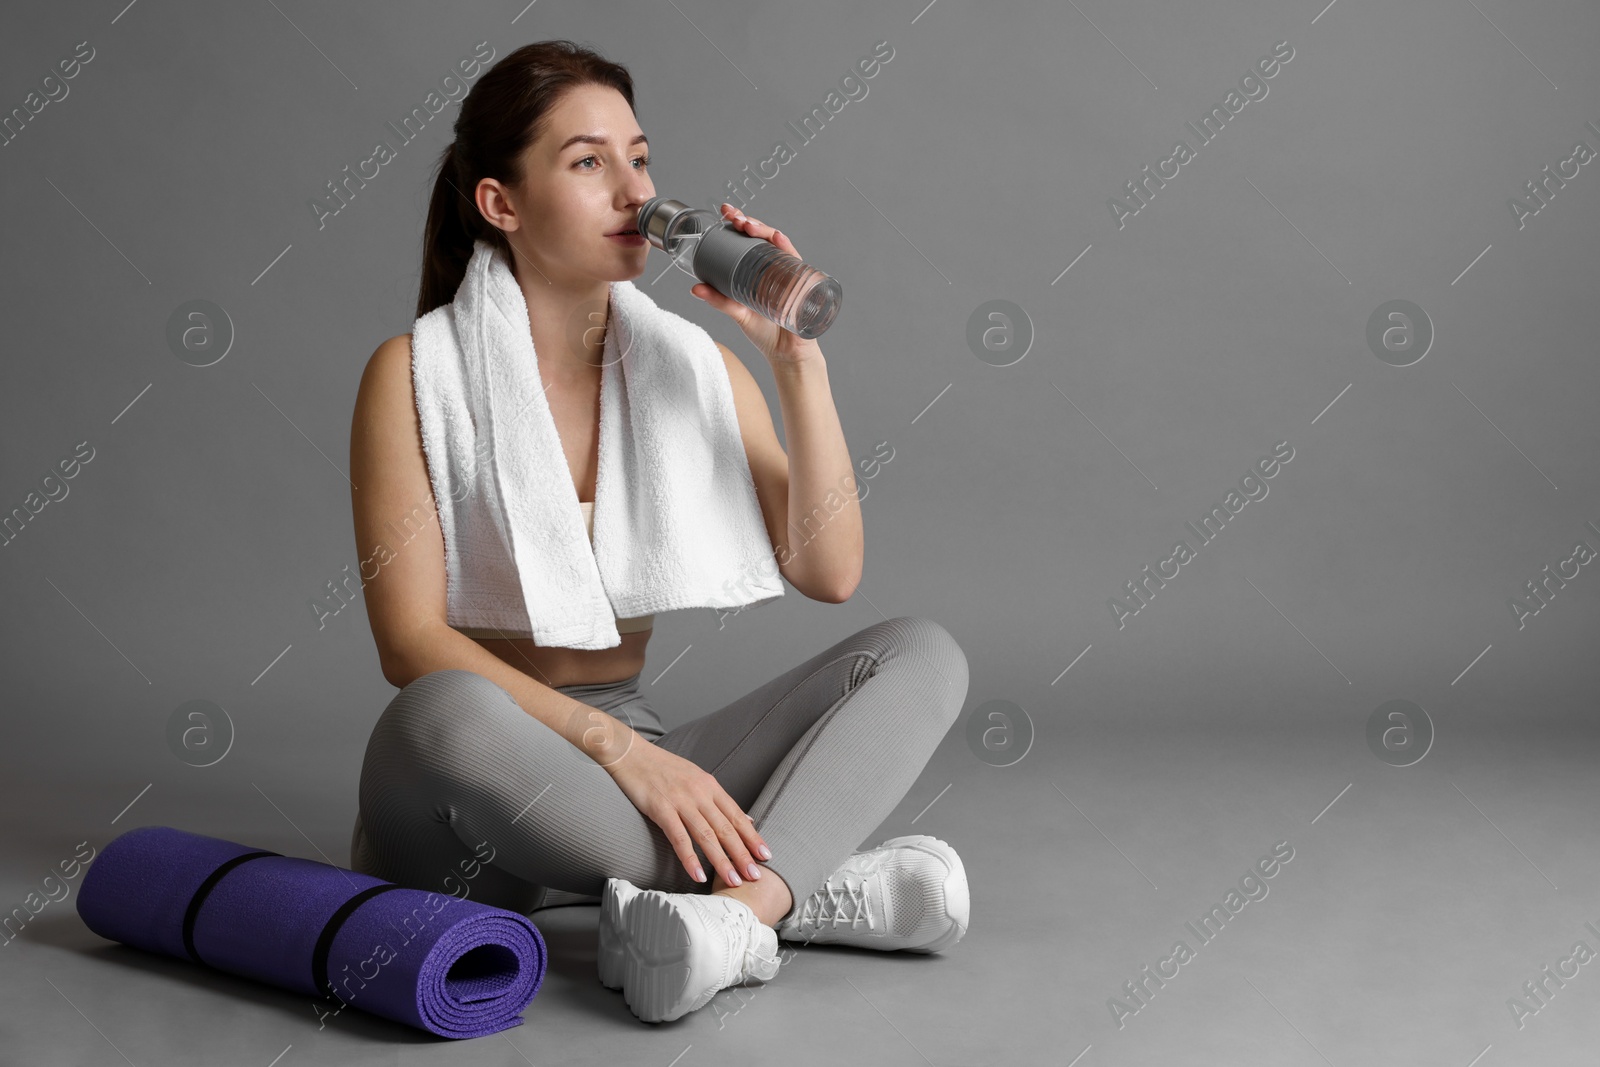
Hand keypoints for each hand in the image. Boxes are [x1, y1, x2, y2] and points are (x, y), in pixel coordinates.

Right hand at [601, 735, 772, 885]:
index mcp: (710, 786)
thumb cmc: (662, 768)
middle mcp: (700, 793)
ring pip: (706, 835)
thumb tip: (746, 818)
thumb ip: (719, 800)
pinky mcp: (661, 808)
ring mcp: (681, 801)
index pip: (736, 815)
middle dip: (742, 854)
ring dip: (721, 860)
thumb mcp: (696, 778)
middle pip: (726, 828)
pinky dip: (689, 858)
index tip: (765, 855)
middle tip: (755, 876)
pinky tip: (698, 875)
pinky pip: (678, 838)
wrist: (631, 754)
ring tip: (733, 880)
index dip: (752, 836)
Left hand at [690, 202, 823, 366]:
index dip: (739, 223)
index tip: (725, 212)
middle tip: (733, 216)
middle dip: (748, 221)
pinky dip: (785, 247)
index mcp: (758, 269)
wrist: (786, 352)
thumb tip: (695, 288)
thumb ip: (719, 300)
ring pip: (777, 242)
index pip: (749, 240)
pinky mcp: (801, 281)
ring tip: (747, 225)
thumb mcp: (738, 313)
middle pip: (762, 237)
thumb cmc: (765, 331)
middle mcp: (774, 266)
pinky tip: (776, 238)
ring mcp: (788, 272)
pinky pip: (795, 259)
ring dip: (763, 230)